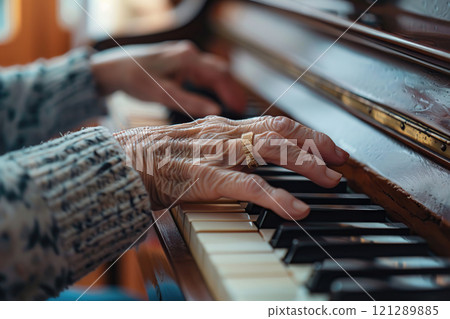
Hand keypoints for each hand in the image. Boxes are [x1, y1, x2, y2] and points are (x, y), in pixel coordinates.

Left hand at [91, 41, 246, 116]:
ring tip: (232, 106)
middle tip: (241, 109)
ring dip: (224, 88)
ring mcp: (185, 58)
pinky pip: (203, 74)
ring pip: (213, 72)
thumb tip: (215, 111)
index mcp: (188, 58)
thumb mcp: (161, 93)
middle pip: (220, 72)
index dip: (233, 93)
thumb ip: (189, 102)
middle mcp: (189, 54)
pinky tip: (215, 98)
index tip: (241, 109)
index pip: (220, 75)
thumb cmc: (135, 78)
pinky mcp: (181, 64)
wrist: (116, 68)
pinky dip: (213, 86)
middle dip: (232, 90)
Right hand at [114, 116, 348, 219]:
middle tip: (340, 160)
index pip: (273, 122)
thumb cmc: (154, 157)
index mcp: (222, 127)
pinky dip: (277, 197)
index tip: (327, 145)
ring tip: (331, 181)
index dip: (304, 133)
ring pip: (272, 152)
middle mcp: (224, 133)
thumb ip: (221, 150)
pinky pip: (249, 186)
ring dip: (306, 165)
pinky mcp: (205, 177)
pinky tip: (297, 209)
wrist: (118, 163)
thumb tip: (247, 161)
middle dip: (315, 144)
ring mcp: (216, 153)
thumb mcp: (194, 145)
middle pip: (280, 131)